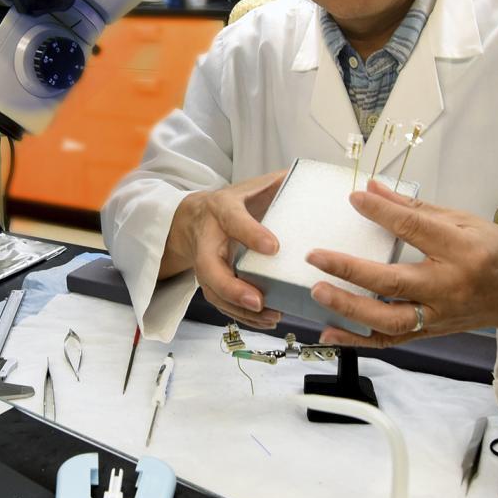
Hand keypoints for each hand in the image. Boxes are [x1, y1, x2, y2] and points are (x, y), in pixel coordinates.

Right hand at [163, 171, 287, 328]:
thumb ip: (275, 183)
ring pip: (214, 292)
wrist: (191, 220)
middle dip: (232, 287)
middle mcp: (208, 239)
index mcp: (221, 210)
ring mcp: (205, 265)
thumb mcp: (248, 187)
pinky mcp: (209, 282)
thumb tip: (306, 177)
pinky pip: (221, 303)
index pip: (233, 221)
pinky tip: (265, 320)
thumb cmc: (229, 205)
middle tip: (257, 300)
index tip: (274, 247)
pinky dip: (242, 315)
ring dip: (240, 309)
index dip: (251, 234)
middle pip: (210, 268)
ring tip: (270, 315)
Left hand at [304, 180, 497, 362]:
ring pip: (389, 321)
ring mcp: (439, 316)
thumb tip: (371, 189)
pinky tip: (328, 332)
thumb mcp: (465, 220)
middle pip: (394, 283)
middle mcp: (449, 287)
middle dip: (350, 270)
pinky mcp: (431, 333)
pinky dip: (357, 341)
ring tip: (318, 291)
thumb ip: (414, 208)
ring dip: (349, 308)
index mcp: (462, 250)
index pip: (414, 228)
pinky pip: (390, 342)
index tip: (353, 198)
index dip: (380, 212)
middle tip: (316, 257)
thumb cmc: (497, 252)